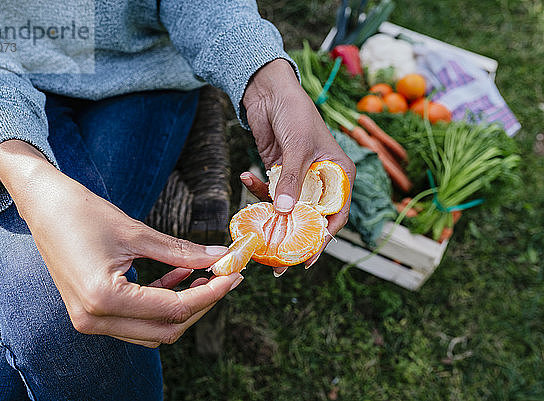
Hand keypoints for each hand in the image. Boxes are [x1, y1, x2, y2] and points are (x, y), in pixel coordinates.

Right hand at [0, 140, 242, 346]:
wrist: (42, 204)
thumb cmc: (82, 211)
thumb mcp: (137, 232)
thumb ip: (181, 251)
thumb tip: (220, 257)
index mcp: (104, 299)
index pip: (173, 309)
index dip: (210, 294)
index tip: (233, 276)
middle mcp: (94, 319)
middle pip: (166, 328)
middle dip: (201, 304)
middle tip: (225, 277)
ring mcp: (89, 320)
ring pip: (153, 330)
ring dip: (182, 306)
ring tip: (206, 276)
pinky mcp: (91, 312)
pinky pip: (136, 320)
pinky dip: (161, 302)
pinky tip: (180, 275)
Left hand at [242, 59, 355, 274]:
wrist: (269, 90)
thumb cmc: (295, 113)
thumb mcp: (297, 148)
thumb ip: (292, 181)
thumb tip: (285, 213)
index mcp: (339, 174)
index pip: (336, 214)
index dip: (323, 238)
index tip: (307, 258)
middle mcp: (321, 180)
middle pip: (310, 216)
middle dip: (292, 236)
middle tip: (277, 260)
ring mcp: (298, 177)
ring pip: (287, 207)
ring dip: (270, 217)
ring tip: (255, 232)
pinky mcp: (278, 172)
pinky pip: (269, 190)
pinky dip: (256, 188)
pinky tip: (245, 175)